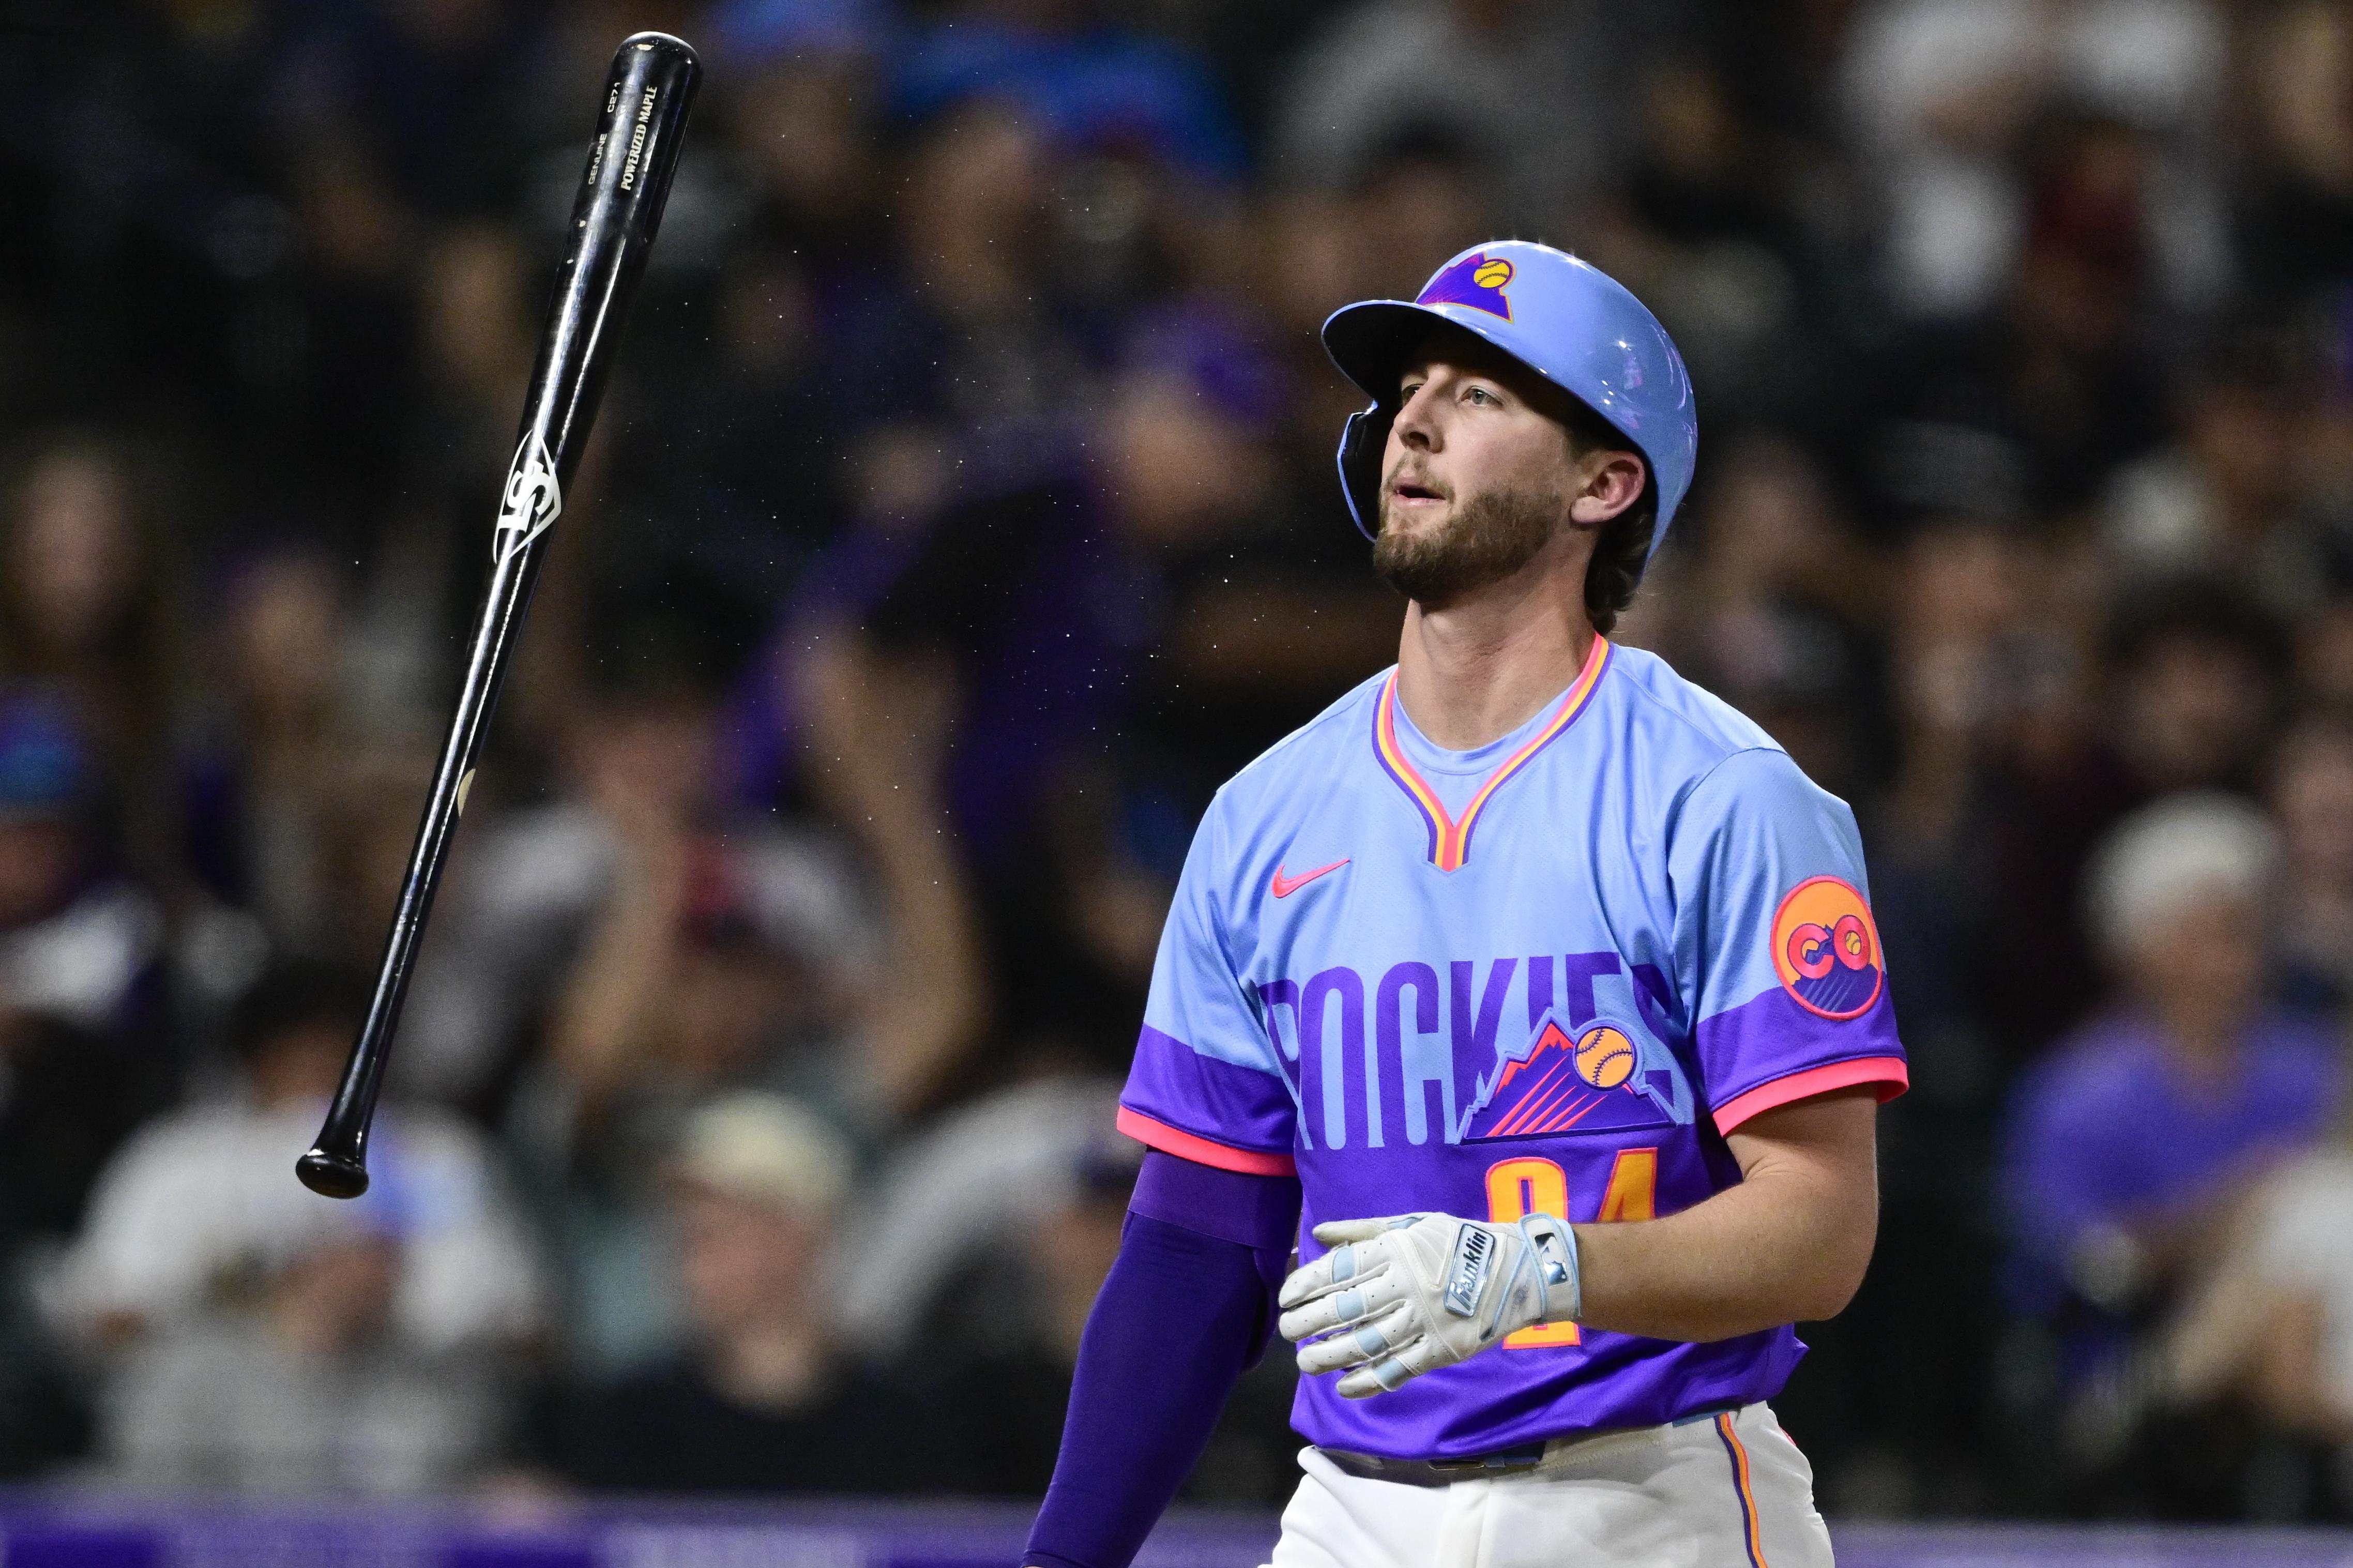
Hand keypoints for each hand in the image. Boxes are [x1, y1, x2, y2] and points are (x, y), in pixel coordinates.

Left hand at [1277, 1211, 1578, 1396]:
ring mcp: (1424, 1321)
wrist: (1517, 1270)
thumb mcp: (1412, 1222)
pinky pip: (1399, 1370)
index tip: (1286, 1298)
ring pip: (1367, 1343)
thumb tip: (1318, 1232)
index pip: (1339, 1270)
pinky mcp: (1442, 1350)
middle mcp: (1406, 1286)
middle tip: (1287, 1331)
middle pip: (1346, 1308)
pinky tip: (1345, 1387)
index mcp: (1396, 1251)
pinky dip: (1369, 1381)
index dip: (1306, 1285)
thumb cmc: (1458, 1241)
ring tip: (1305, 1362)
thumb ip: (1363, 1229)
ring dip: (1331, 1356)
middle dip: (1309, 1322)